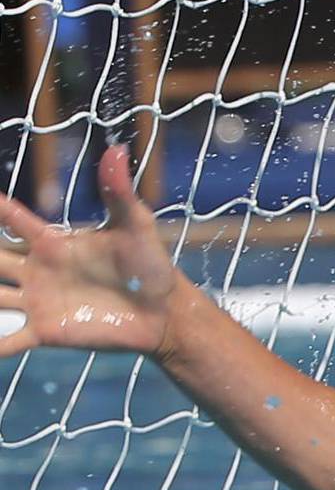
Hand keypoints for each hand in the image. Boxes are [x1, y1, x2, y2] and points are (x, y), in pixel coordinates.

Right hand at [0, 145, 180, 362]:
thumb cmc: (150, 267)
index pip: (12, 219)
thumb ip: (118, 192)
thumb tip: (119, 150)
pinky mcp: (45, 331)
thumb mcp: (134, 226)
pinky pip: (8, 338)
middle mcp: (36, 271)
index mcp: (52, 243)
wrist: (164, 313)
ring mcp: (37, 302)